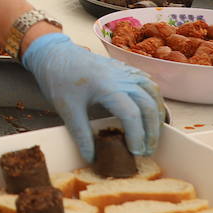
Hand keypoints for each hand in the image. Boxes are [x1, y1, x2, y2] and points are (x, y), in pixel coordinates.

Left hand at [21, 33, 163, 159]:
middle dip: (152, 131)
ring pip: (154, 93)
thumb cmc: (59, 79)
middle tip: (147, 150)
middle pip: (149, 105)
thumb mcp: (67, 109)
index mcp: (108, 87)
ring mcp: (127, 71)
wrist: (56, 53)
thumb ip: (81, 135)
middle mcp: (123, 78)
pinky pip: (149, 83)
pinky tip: (151, 112)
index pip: (132, 115)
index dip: (137, 136)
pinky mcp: (126, 69)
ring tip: (152, 135)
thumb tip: (91, 158)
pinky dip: (155, 99)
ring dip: (157, 115)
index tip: (134, 152)